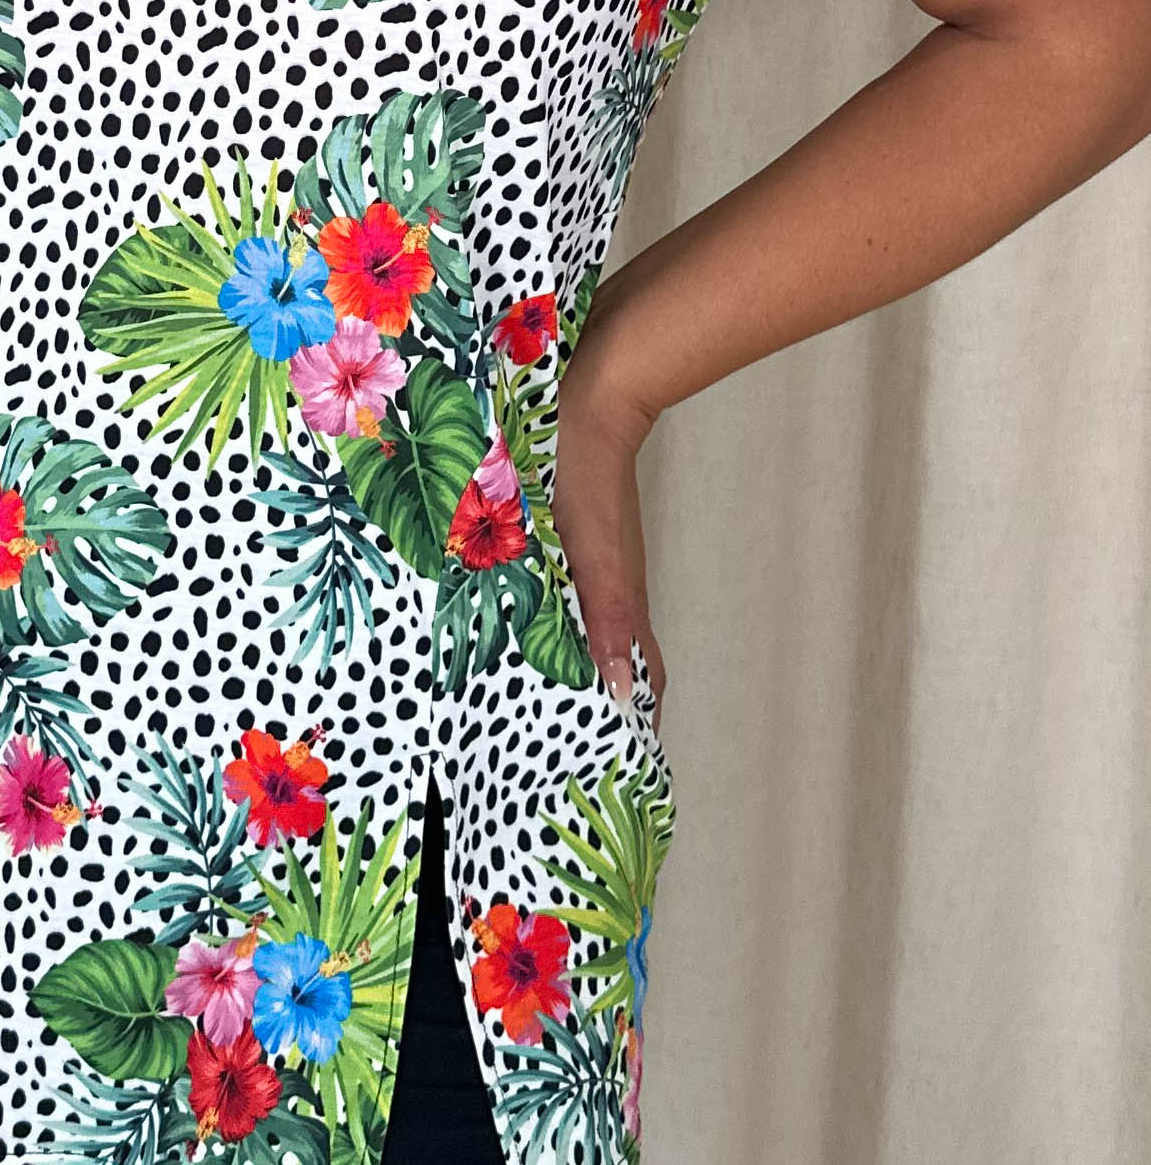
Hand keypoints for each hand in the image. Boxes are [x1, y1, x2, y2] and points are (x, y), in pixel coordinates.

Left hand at [552, 337, 666, 730]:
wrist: (590, 398)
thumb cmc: (586, 474)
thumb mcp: (593, 554)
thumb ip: (608, 620)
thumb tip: (624, 694)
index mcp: (620, 600)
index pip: (642, 679)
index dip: (635, 721)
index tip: (619, 766)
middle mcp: (611, 587)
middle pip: (617, 658)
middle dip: (600, 703)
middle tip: (565, 746)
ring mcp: (594, 561)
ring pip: (588, 625)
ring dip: (574, 662)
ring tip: (538, 699)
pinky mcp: (574, 535)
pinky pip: (567, 591)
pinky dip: (554, 619)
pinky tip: (522, 622)